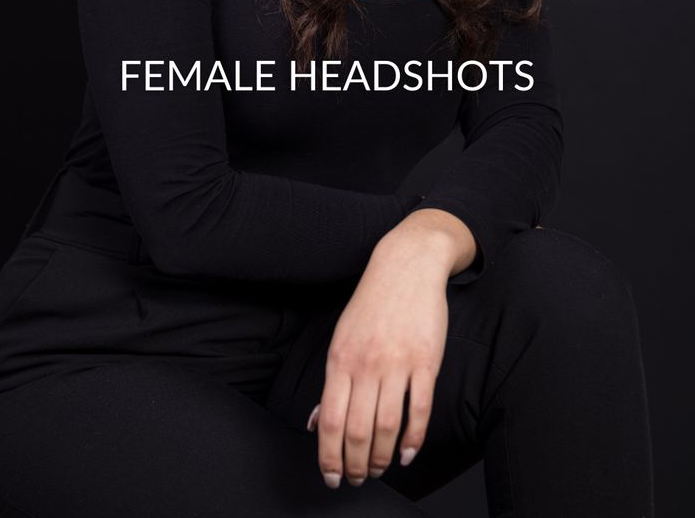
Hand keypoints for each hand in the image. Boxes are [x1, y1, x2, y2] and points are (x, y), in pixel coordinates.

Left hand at [307, 213, 465, 488]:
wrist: (406, 265)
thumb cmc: (372, 302)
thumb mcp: (342, 337)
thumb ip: (332, 382)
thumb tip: (318, 421)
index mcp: (340, 358)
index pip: (331, 420)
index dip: (329, 456)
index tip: (332, 476)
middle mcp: (367, 364)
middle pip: (359, 430)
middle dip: (356, 464)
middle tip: (357, 479)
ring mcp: (398, 363)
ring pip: (388, 426)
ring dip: (381, 457)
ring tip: (378, 469)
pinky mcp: (426, 362)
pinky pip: (420, 410)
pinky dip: (414, 439)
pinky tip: (407, 453)